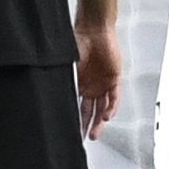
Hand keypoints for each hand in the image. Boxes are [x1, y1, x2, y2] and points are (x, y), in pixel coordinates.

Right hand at [75, 19, 121, 137]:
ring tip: (94, 134)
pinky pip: (114, 97)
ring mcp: (103, 83)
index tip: (71, 131)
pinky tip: (106, 117)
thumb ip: (65, 80)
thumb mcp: (68, 66)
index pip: (77, 106)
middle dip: (87, 126)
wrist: (94, 30)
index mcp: (79, 84)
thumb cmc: (79, 42)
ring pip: (103, 108)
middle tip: (83, 138)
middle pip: (90, 111)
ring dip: (99, 121)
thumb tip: (53, 97)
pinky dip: (111, 108)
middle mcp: (92, 86)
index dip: (75, 118)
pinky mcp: (114, 79)